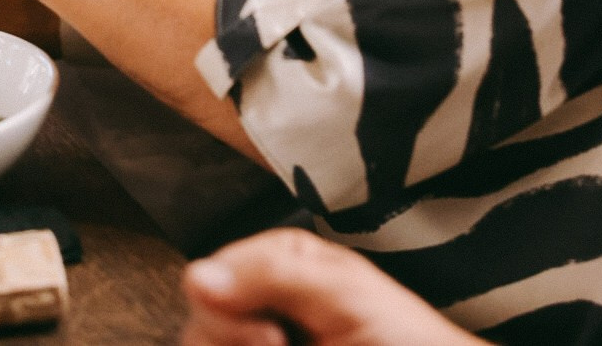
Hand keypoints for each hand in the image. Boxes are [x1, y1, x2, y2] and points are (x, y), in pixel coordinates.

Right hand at [181, 230, 477, 345]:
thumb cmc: (403, 338)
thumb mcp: (343, 294)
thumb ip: (274, 274)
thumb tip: (199, 275)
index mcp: (274, 265)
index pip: (205, 281)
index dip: (226, 314)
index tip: (271, 338)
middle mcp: (257, 303)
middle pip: (198, 325)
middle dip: (230, 340)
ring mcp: (257, 339)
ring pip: (203, 343)